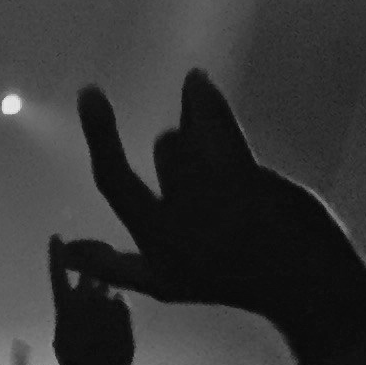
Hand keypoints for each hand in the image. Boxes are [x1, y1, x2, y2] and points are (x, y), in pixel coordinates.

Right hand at [47, 237, 133, 364]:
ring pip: (106, 289)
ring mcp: (106, 301)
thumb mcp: (63, 338)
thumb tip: (77, 299)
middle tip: (92, 298)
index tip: (55, 237)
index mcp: (64, 307)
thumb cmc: (75, 364)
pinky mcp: (124, 307)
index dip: (56, 254)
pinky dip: (118, 311)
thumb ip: (69, 313)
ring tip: (104, 326)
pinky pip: (121, 300)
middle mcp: (85, 299)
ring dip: (105, 299)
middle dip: (90, 279)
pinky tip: (115, 329)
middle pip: (89, 275)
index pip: (57, 273)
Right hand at [63, 73, 365, 347]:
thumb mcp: (164, 282)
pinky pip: (214, 120)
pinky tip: (196, 80)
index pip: (114, 180)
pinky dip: (202, 96)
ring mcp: (211, 196)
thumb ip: (113, 266)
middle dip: (189, 149)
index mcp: (156, 242)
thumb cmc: (229, 278)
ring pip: (198, 133)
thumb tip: (64, 251)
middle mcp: (177, 219)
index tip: (90, 91)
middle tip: (222, 184)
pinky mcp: (244, 176)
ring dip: (209, 132)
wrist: (301, 283)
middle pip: (169, 147)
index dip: (101, 135)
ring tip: (235, 170)